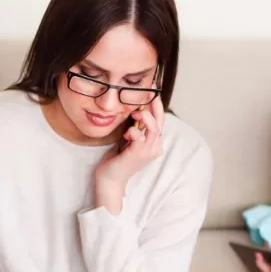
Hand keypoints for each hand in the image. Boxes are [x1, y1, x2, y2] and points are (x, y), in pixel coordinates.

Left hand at [93, 96, 165, 211]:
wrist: (110, 179)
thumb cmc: (117, 160)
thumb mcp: (128, 140)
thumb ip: (134, 129)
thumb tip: (134, 112)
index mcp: (153, 144)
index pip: (159, 121)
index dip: (157, 106)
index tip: (151, 91)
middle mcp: (154, 147)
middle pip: (160, 122)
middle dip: (155, 105)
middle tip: (149, 92)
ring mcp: (147, 152)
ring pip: (154, 129)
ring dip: (145, 117)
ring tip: (135, 112)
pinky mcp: (136, 155)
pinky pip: (140, 138)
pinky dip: (134, 131)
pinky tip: (128, 131)